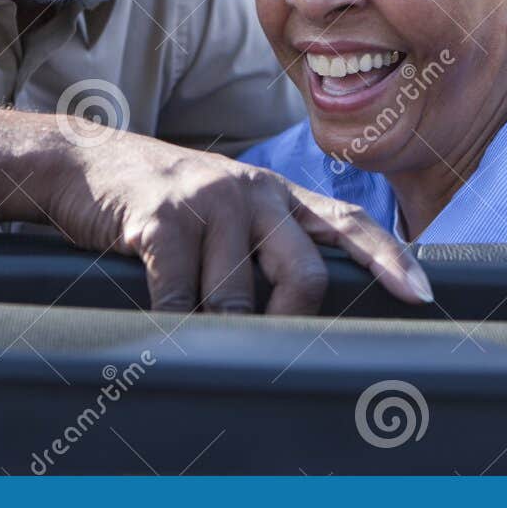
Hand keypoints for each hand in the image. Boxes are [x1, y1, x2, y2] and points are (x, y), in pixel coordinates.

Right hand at [43, 128, 433, 314]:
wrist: (84, 163)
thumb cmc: (161, 200)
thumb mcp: (225, 207)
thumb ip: (266, 240)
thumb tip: (301, 309)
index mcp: (275, 191)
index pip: (348, 222)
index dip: (388, 258)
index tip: (422, 295)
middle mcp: (251, 189)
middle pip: (303, 273)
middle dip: (288, 321)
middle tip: (266, 345)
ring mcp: (208, 200)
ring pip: (236, 297)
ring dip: (213, 323)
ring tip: (190, 317)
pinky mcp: (162, 217)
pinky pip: (181, 294)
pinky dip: (172, 320)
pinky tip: (160, 318)